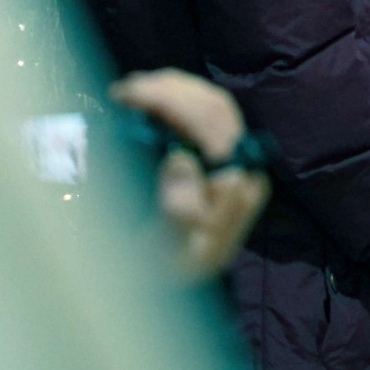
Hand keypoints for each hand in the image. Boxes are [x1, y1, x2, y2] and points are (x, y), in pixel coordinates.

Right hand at [110, 69, 270, 278]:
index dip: (175, 103)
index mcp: (237, 187)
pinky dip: (178, 97)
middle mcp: (244, 166)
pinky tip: (150, 95)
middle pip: (216, 108)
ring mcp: (235, 158)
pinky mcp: (221, 154)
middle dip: (171, 90)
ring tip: (132, 88)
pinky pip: (206, 112)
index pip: (215, 128)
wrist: (176, 281)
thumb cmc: (169, 270)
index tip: (132, 96)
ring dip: (174, 88)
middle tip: (125, 89)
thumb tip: (180, 159)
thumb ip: (178, 211)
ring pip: (213, 103)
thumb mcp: (171, 253)